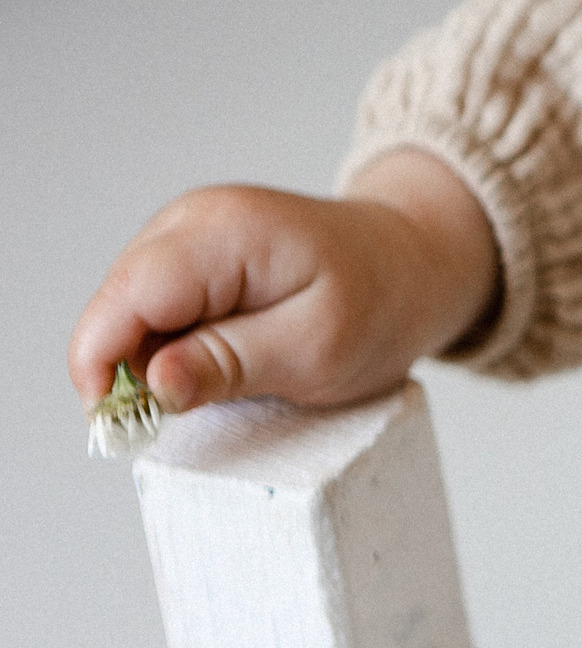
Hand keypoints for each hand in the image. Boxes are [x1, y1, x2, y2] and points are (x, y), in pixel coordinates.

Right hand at [68, 148, 499, 416]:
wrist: (411, 266)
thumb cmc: (379, 306)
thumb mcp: (317, 350)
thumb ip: (232, 365)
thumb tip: (153, 384)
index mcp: (224, 232)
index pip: (129, 297)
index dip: (103, 363)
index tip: (118, 426)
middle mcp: (190, 221)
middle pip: (119, 306)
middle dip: (134, 367)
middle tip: (195, 414)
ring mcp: (185, 235)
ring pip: (133, 313)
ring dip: (162, 359)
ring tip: (238, 376)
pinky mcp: (190, 257)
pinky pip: (159, 312)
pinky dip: (180, 346)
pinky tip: (231, 357)